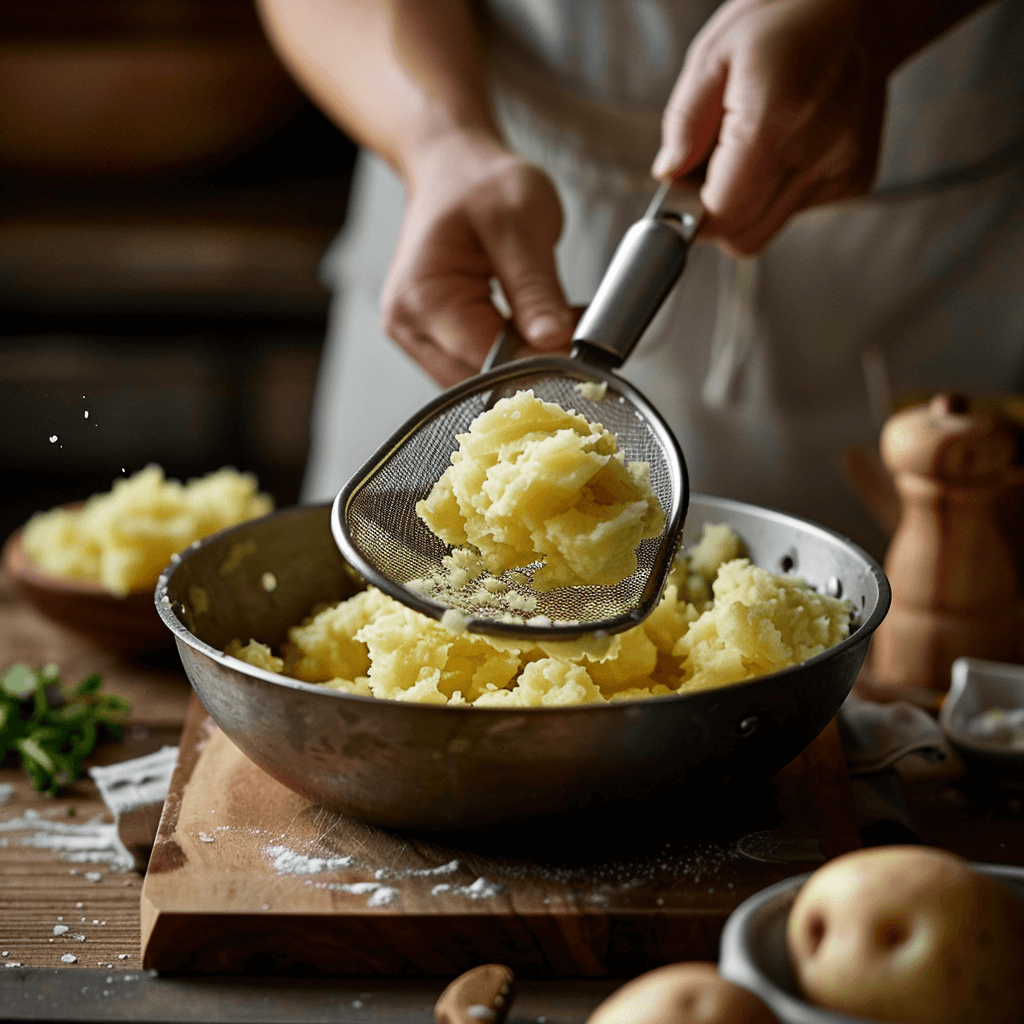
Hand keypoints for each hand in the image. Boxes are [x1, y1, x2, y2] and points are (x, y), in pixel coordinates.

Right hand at [382, 131, 574, 386]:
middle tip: (575, 333)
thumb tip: (554, 342)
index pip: (487, 362)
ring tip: (554, 324)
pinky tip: (535, 329)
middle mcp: (409, 327)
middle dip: (533, 365)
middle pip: (480, 382)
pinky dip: (513, 357)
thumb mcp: (520, 222)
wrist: (451, 168)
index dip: (538, 362)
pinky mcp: (435, 342)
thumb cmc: (478, 182)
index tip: (580, 349)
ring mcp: (418, 339)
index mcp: (422, 298)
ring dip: (524, 363)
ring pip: (482, 383)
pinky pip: (478, 368)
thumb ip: (537, 288)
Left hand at [652, 0, 888, 254]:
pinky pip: (797, 209)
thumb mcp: (714, 53)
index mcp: (774, 119)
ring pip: (770, 226)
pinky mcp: (857, 177)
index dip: (694, 215)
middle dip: (719, 214)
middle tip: (713, 171)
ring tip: (756, 146)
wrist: (862, 5)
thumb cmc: (787, 17)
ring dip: (750, 202)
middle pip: (747, 236)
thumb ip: (684, 122)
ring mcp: (842, 167)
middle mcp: (817, 150)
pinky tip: (787, 145)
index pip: (724, 214)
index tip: (684, 196)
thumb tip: (669, 175)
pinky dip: (780, 188)